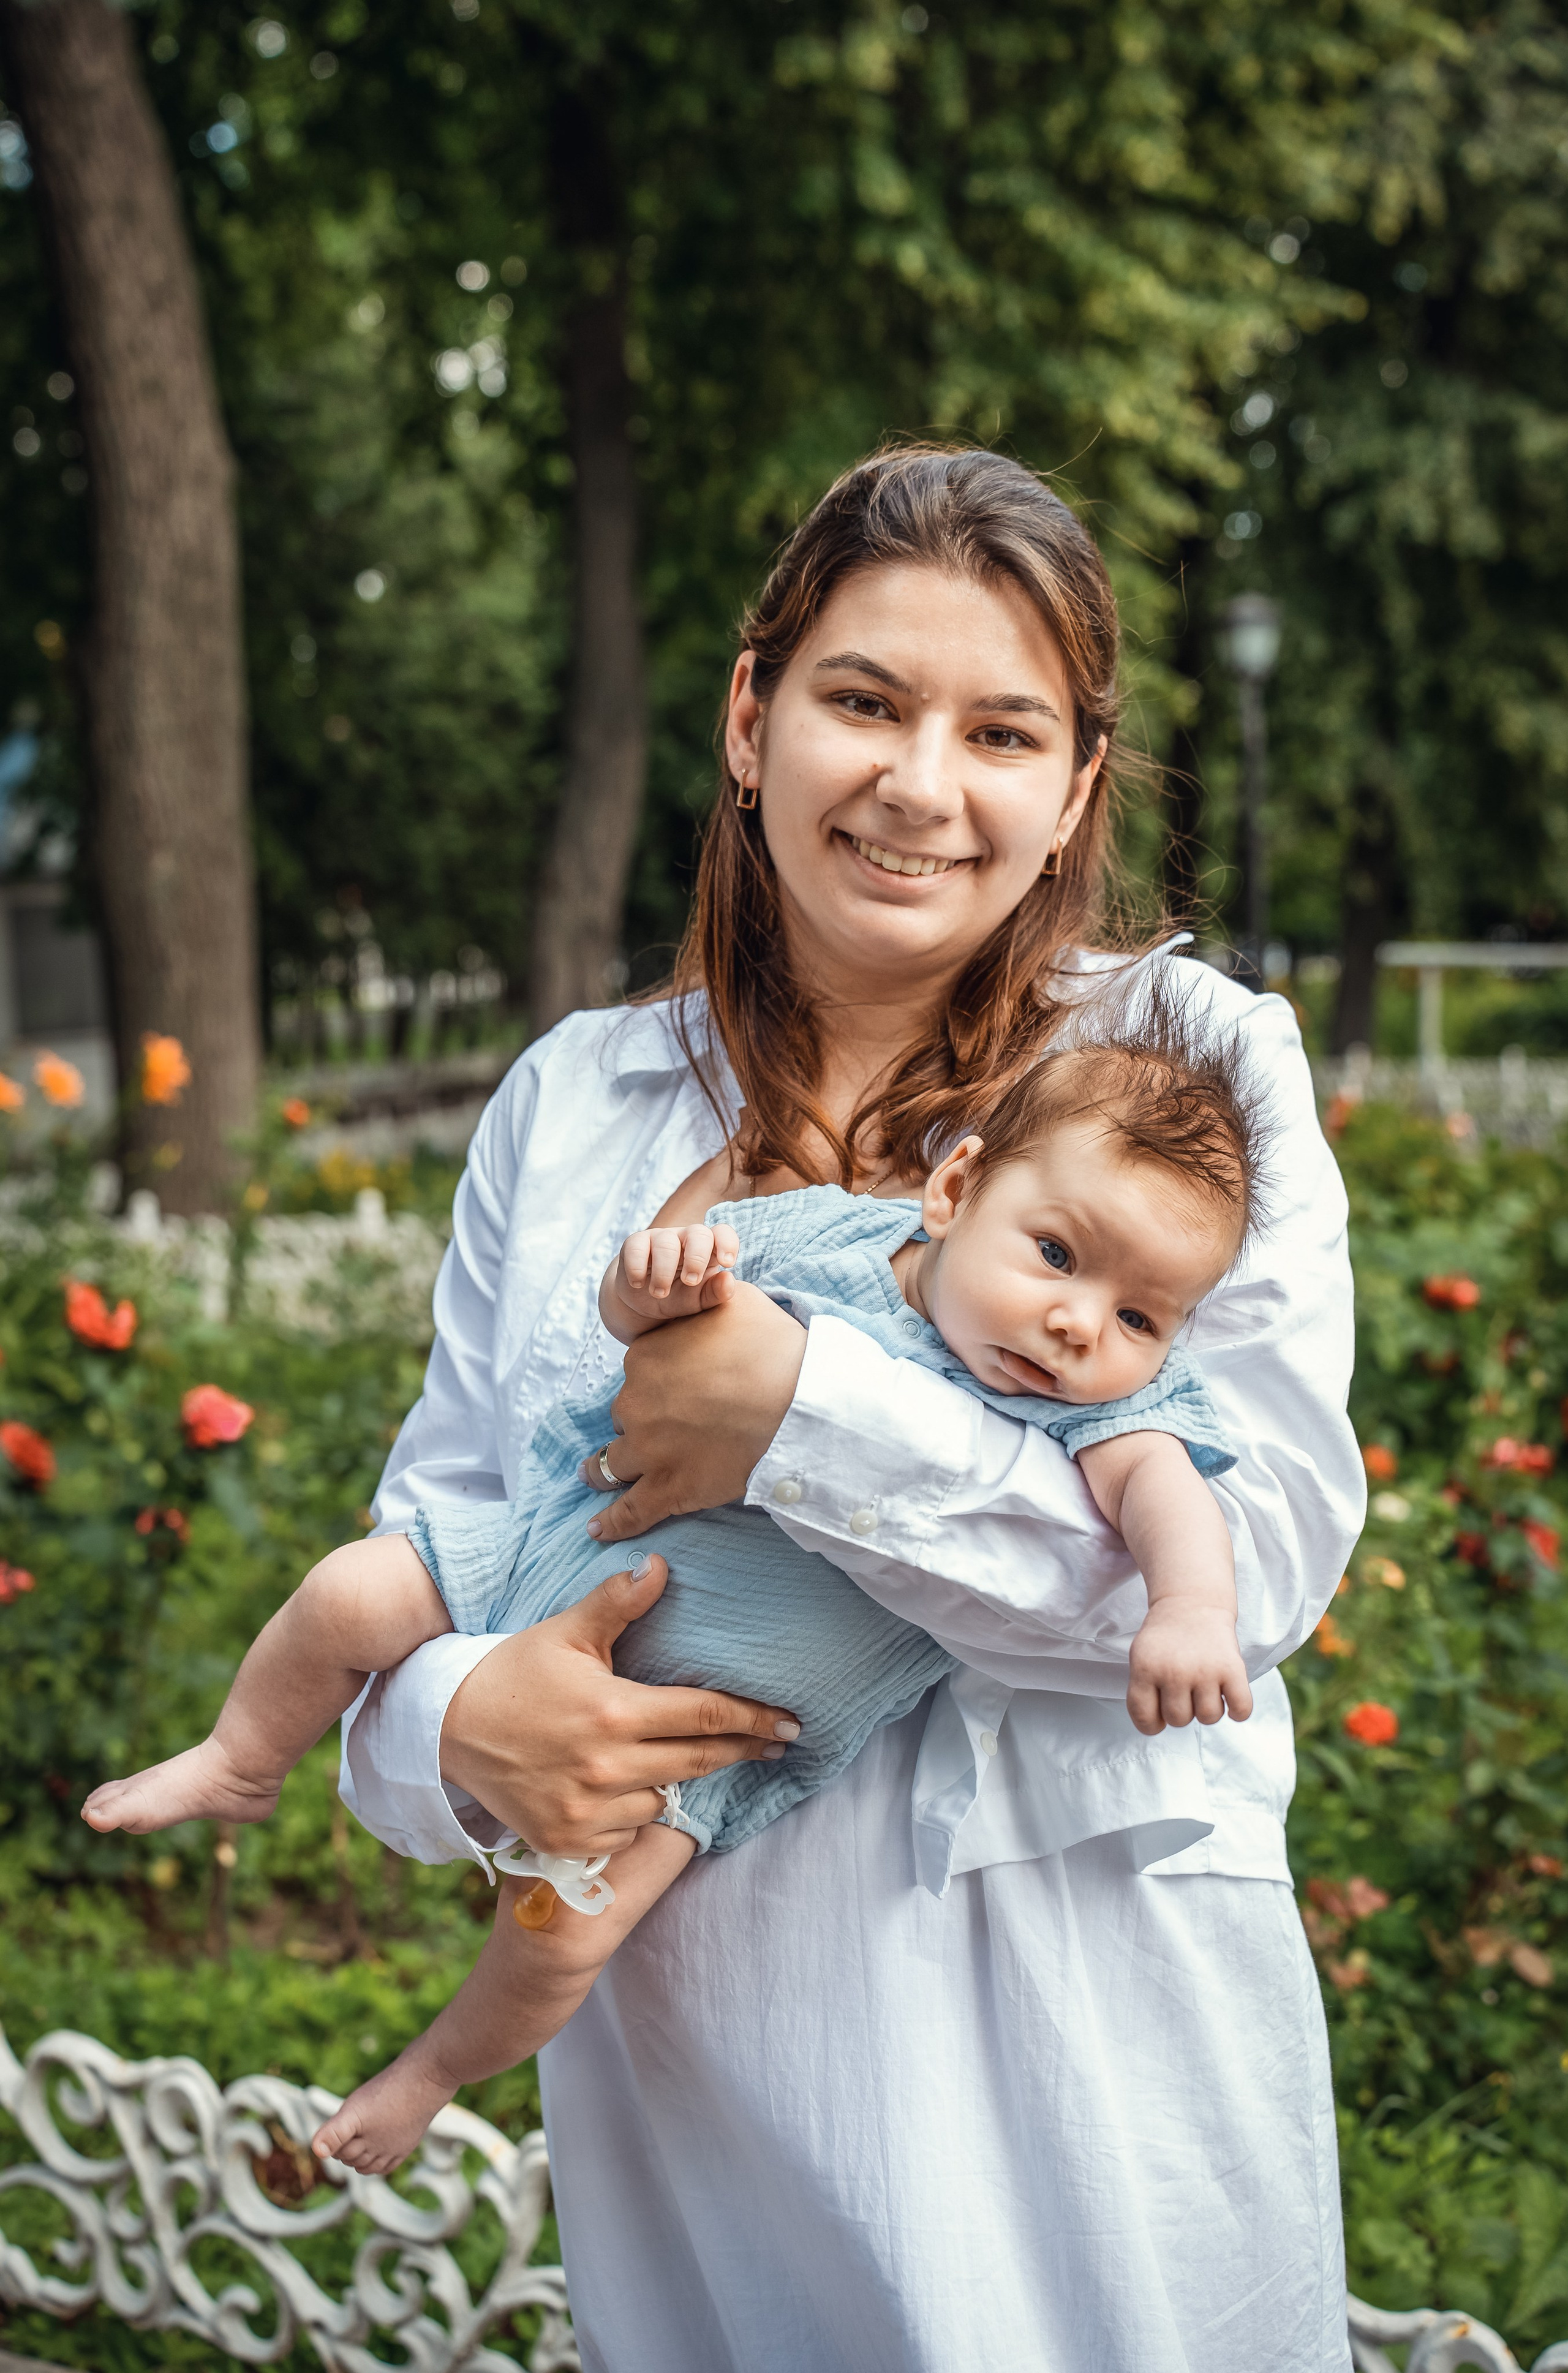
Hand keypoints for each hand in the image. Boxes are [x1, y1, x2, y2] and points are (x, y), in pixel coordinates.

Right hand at [439, 1554, 799, 1856]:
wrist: (447, 1731)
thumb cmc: (514, 1674)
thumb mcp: (566, 1634)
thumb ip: (617, 1604)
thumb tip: (659, 1566)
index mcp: (613, 1712)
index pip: (703, 1716)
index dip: (752, 1719)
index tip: (789, 1723)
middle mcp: (605, 1768)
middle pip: (697, 1761)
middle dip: (742, 1751)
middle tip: (776, 1743)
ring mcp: (585, 1811)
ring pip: (662, 1801)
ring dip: (672, 1781)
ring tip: (664, 1757)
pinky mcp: (567, 1841)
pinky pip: (625, 1833)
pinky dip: (631, 1814)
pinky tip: (621, 1792)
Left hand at [581, 1280, 807, 1547]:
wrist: (801, 1400)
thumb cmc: (775, 1348)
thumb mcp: (735, 1300)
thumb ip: (707, 1298)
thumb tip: (709, 1286)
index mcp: (645, 1356)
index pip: (638, 1373)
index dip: (655, 1382)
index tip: (670, 1389)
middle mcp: (636, 1402)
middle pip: (626, 1415)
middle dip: (640, 1421)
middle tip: (658, 1429)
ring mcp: (649, 1448)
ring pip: (613, 1462)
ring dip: (601, 1470)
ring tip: (593, 1476)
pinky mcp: (670, 1488)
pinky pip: (631, 1512)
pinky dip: (612, 1523)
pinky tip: (598, 1530)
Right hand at [611, 1221, 739, 1325]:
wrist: (645, 1304)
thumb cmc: (680, 1297)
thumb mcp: (700, 1301)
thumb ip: (716, 1293)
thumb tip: (729, 1280)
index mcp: (708, 1249)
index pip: (722, 1233)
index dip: (727, 1243)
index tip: (727, 1263)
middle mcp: (686, 1238)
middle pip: (698, 1232)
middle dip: (696, 1258)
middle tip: (690, 1282)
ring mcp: (660, 1238)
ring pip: (666, 1243)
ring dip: (664, 1272)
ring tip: (660, 1293)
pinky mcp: (636, 1243)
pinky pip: (637, 1248)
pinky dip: (637, 1269)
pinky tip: (638, 1284)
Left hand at [1125, 1602, 1253, 1735]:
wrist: (1192, 1603)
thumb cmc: (1165, 1638)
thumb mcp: (1140, 1658)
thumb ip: (1143, 1691)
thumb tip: (1157, 1726)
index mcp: (1145, 1668)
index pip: (1144, 1718)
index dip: (1151, 1722)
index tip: (1158, 1712)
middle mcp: (1174, 1671)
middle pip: (1178, 1720)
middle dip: (1182, 1709)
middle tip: (1184, 1687)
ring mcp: (1205, 1670)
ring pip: (1208, 1718)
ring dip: (1208, 1708)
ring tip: (1204, 1686)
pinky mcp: (1233, 1668)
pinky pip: (1241, 1709)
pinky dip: (1238, 1710)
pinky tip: (1229, 1697)